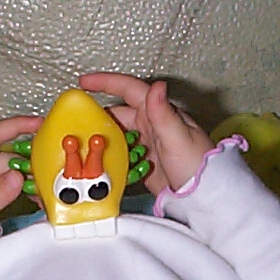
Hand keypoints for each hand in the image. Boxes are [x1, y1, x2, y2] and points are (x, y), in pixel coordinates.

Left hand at [0, 115, 43, 219]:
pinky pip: (0, 181)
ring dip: (24, 179)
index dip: (18, 126)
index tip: (39, 123)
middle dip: (27, 164)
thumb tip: (17, 178)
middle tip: (48, 174)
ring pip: (5, 170)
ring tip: (39, 192)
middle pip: (5, 155)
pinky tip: (28, 197)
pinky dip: (15, 187)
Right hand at [78, 73, 213, 194]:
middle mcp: (151, 125)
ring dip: (101, 139)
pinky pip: (121, 156)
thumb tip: (156, 86)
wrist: (205, 197)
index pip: (129, 90)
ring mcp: (147, 144)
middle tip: (74, 124)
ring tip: (81, 145)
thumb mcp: (178, 137)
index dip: (105, 83)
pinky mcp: (144, 164)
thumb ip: (163, 113)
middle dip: (96, 116)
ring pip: (116, 136)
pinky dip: (109, 158)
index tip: (83, 82)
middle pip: (117, 115)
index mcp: (158, 113)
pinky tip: (97, 163)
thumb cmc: (198, 166)